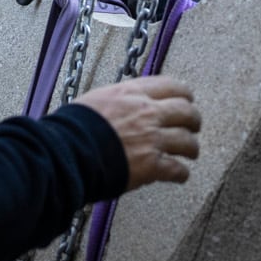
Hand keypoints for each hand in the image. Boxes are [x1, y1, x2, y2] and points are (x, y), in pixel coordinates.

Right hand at [73, 75, 199, 189]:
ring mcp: (152, 139)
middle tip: (194, 126)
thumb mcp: (94, 100)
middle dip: (193, 119)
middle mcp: (147, 112)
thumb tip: (120, 104)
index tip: (186, 99)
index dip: (184, 94)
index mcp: (132, 93)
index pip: (170, 85)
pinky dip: (181, 174)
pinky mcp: (152, 166)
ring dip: (192, 148)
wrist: (67, 152)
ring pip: (187, 141)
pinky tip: (181, 175)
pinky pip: (177, 169)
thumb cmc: (71, 128)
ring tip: (192, 153)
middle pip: (186, 111)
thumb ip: (116, 100)